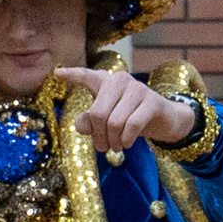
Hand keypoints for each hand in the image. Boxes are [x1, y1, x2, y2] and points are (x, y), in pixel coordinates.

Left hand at [56, 66, 199, 157]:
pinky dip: (126, 140)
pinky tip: (126, 144)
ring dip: (113, 141)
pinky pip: (132, 125)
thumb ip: (90, 122)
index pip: (86, 76)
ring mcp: (137, 88)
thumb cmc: (131, 118)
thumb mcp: (107, 122)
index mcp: (106, 82)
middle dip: (99, 136)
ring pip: (114, 122)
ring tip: (116, 147)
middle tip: (103, 147)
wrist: (165, 120)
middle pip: (98, 113)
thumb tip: (83, 126)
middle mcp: (120, 80)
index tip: (57, 74)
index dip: (72, 75)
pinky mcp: (152, 101)